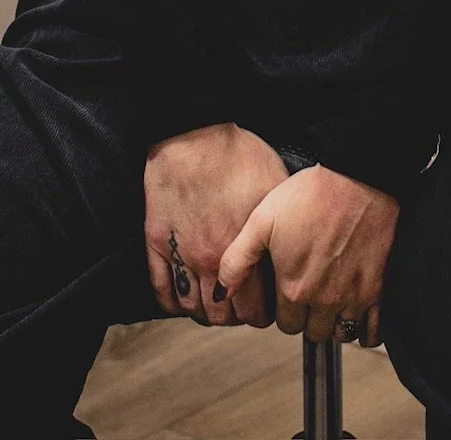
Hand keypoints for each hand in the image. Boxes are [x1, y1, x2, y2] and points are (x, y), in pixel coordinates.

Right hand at [144, 122, 288, 328]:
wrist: (192, 135)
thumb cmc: (235, 154)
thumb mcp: (274, 187)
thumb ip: (280, 225)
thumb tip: (294, 246)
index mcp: (241, 250)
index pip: (256, 309)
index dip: (265, 311)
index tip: (267, 305)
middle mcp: (209, 262)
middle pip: (224, 315)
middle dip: (238, 315)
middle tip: (244, 304)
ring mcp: (180, 255)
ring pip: (194, 309)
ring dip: (208, 311)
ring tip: (218, 301)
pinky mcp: (156, 244)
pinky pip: (162, 291)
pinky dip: (173, 304)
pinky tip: (185, 298)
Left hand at [217, 163, 396, 347]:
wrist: (358, 177)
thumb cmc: (311, 193)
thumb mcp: (262, 220)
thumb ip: (237, 260)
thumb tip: (221, 292)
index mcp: (294, 287)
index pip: (285, 323)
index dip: (285, 308)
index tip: (289, 290)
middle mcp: (324, 299)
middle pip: (313, 331)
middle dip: (309, 318)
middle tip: (310, 293)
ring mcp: (354, 296)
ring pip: (341, 333)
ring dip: (335, 323)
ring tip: (332, 300)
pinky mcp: (379, 289)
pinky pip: (374, 332)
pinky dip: (366, 331)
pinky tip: (359, 315)